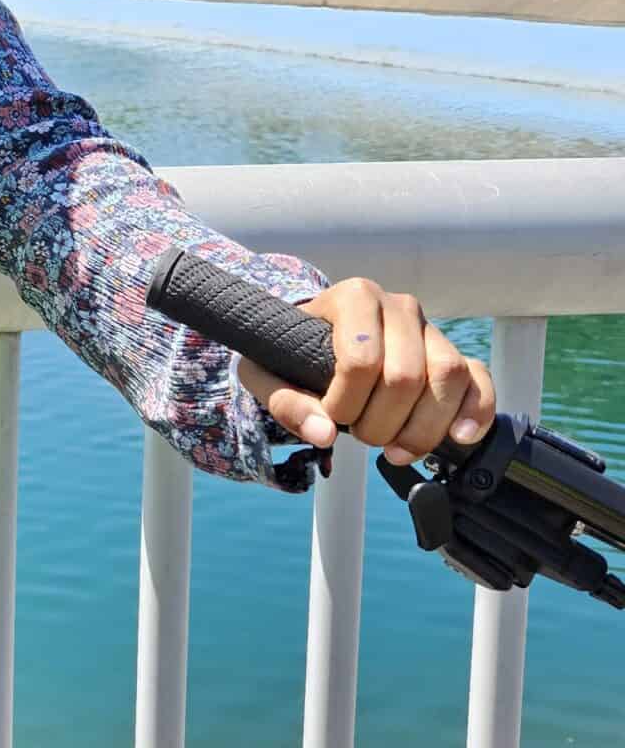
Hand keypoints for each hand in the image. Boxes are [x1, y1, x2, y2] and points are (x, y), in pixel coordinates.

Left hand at [237, 279, 495, 461]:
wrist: (314, 343)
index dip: (344, 403)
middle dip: (380, 423)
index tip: (329, 415)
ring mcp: (432, 330)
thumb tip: (323, 434)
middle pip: (406, 375)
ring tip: (396, 450)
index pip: (361, 359)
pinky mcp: (455, 355)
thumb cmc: (289, 355)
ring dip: (423, 428)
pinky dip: (476, 411)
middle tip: (359, 436)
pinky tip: (459, 437)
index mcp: (353, 297)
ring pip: (449, 377)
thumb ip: (286, 403)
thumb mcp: (267, 374)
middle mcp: (399, 306)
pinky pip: (479, 380)